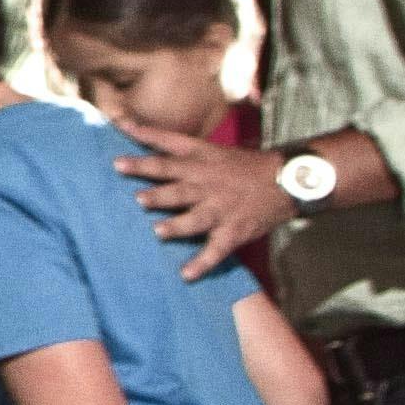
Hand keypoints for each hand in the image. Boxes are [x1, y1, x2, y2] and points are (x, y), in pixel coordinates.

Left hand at [124, 126, 293, 278]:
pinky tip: (186, 275)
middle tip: (137, 199)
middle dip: (159, 195)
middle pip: (180, 189)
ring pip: (197, 219)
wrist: (287, 179)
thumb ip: (171, 143)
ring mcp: (222, 209)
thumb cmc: (242, 165)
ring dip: (178, 226)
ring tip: (158, 232)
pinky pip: (217, 250)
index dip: (144, 159)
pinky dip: (202, 264)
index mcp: (201, 162)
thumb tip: (129, 129)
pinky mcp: (234, 230)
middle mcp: (209, 185)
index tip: (117, 163)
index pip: (169, 154)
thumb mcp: (210, 148)